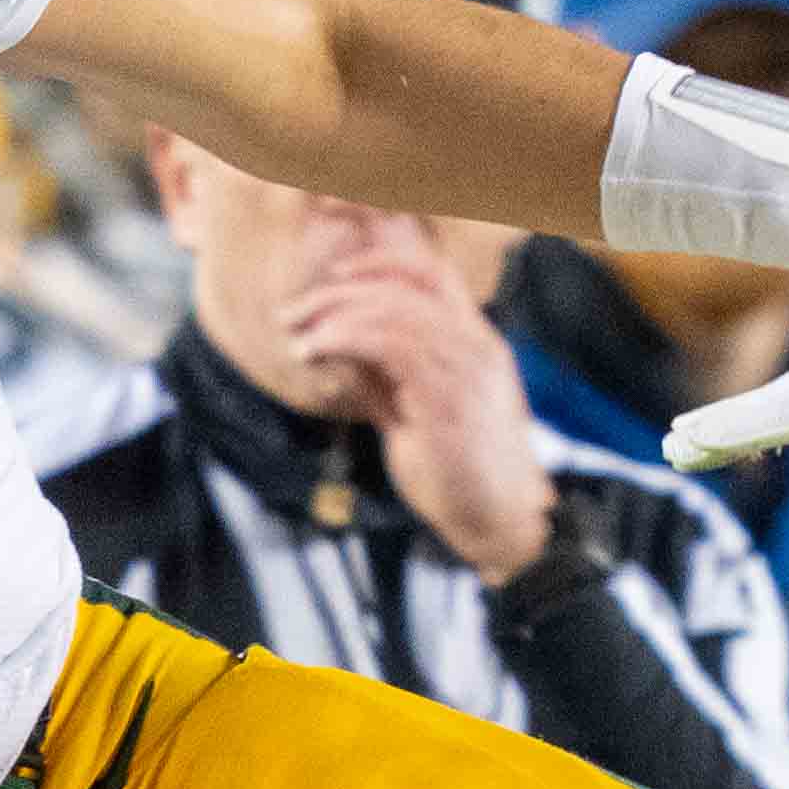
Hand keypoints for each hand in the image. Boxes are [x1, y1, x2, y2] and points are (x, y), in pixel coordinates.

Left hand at [283, 267, 558, 576]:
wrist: (499, 525)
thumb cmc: (459, 475)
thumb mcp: (413, 414)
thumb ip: (382, 377)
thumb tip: (336, 349)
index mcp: (476, 344)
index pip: (434, 273)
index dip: (381, 263)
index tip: (334, 276)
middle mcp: (477, 346)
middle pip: (405, 285)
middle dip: (338, 292)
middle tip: (290, 315)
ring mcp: (467, 370)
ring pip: (394, 310)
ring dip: (334, 317)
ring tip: (296, 339)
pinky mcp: (449, 399)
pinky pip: (391, 346)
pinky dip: (344, 340)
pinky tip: (315, 353)